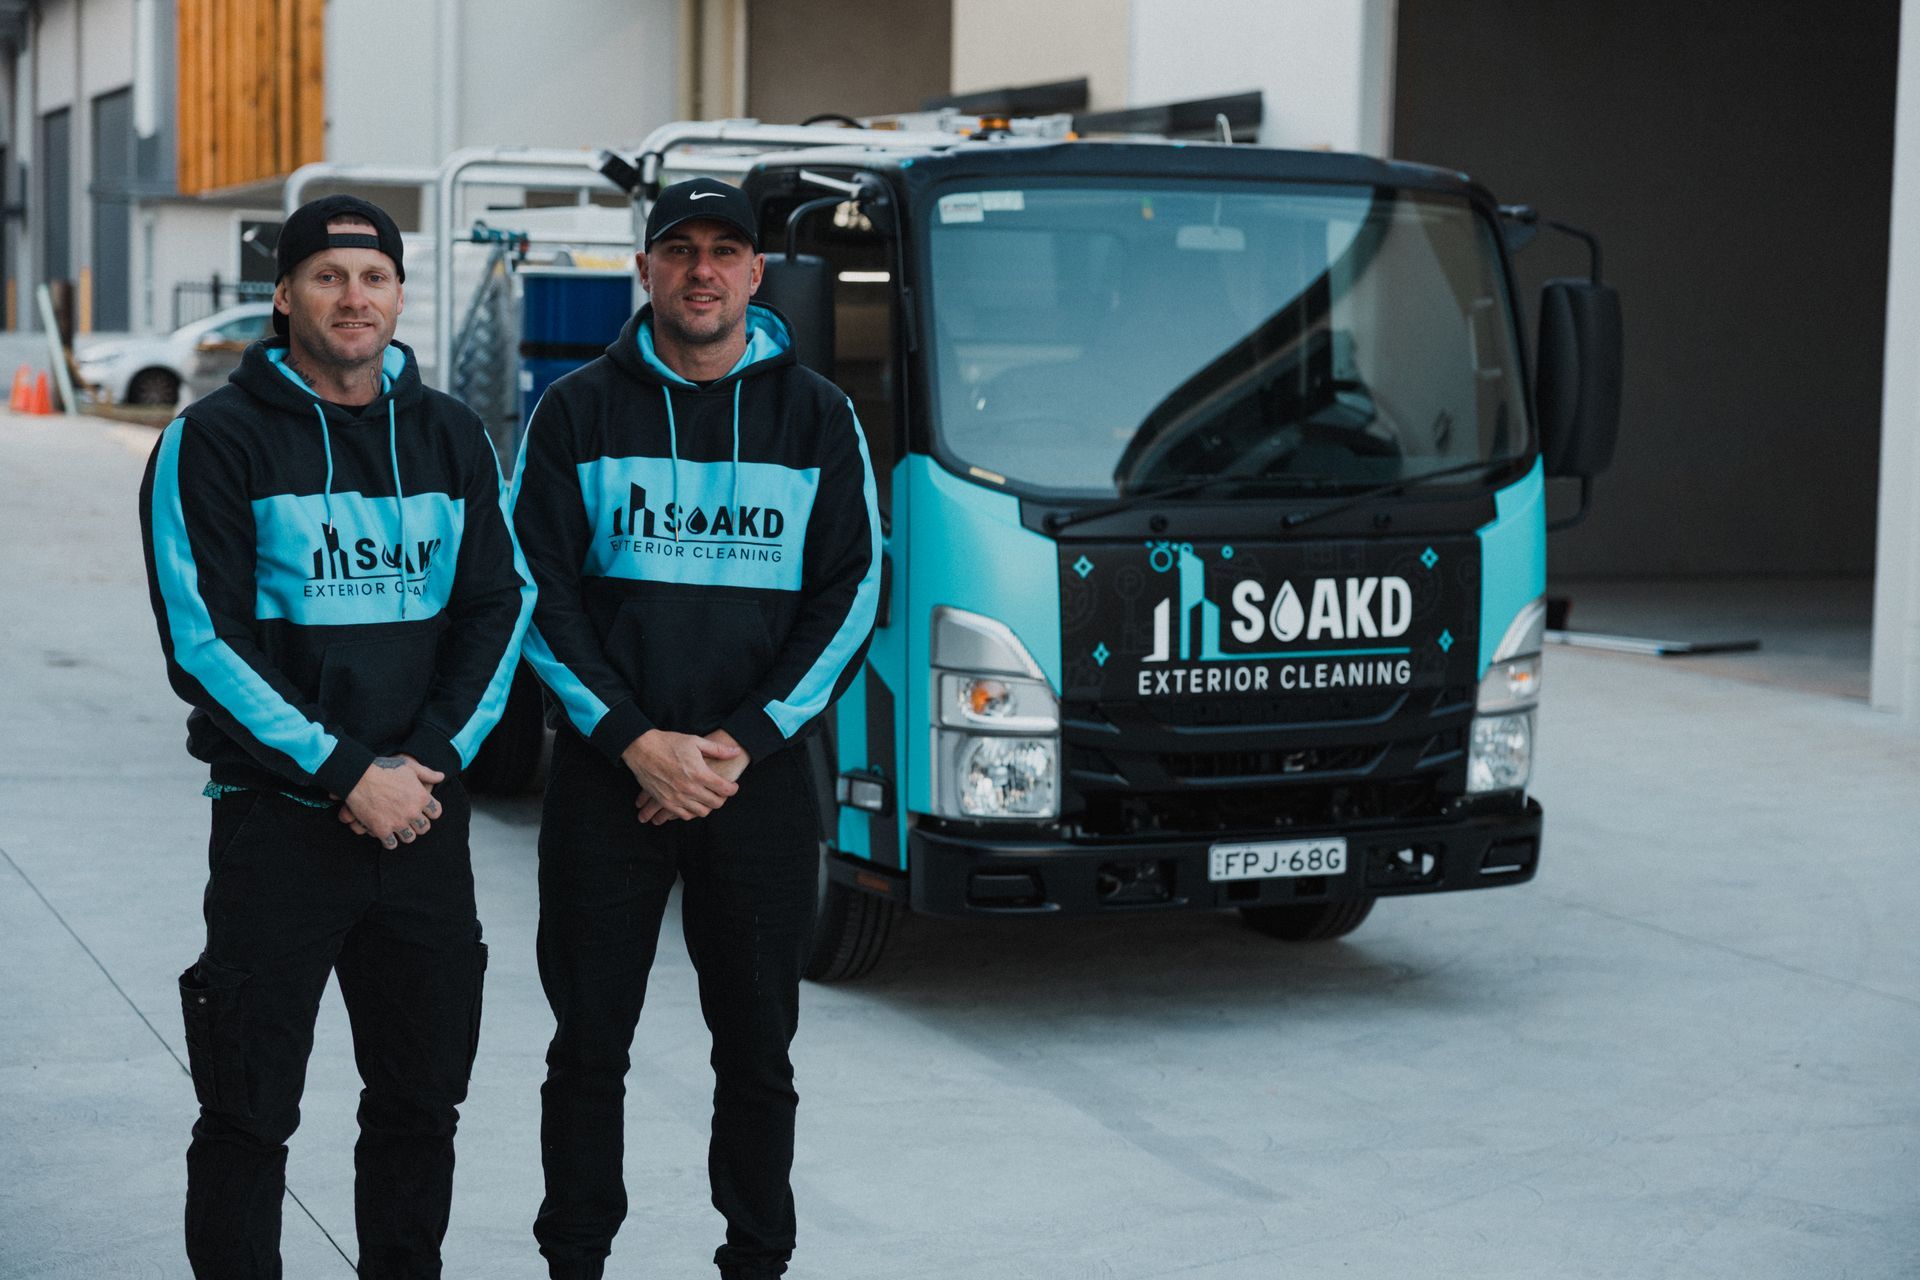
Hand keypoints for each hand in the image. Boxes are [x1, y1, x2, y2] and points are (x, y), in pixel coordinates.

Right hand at [339, 755, 443, 848]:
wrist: (359, 777)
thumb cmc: (384, 769)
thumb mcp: (409, 767)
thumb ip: (427, 773)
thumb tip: (441, 776)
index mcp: (421, 797)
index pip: (436, 813)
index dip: (430, 812)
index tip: (423, 811)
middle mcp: (412, 812)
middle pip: (424, 828)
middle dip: (418, 824)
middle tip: (411, 821)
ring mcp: (398, 823)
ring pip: (409, 838)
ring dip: (405, 834)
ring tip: (399, 828)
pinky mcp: (382, 830)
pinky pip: (391, 844)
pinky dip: (390, 841)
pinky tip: (387, 835)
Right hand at [622, 729, 739, 822]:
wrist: (641, 749)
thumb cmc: (669, 743)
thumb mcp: (695, 741)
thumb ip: (718, 749)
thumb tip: (736, 751)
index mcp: (699, 773)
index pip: (725, 789)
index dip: (733, 789)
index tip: (733, 786)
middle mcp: (689, 789)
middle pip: (715, 803)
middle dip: (722, 798)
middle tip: (721, 792)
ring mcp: (676, 798)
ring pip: (701, 812)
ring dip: (708, 806)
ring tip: (708, 797)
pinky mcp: (665, 802)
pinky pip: (684, 816)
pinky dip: (692, 812)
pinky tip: (693, 803)